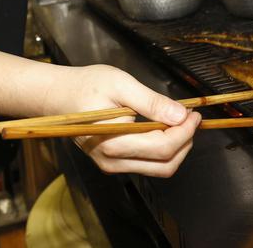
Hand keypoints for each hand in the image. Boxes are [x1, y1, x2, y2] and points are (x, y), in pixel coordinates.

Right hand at [58, 65, 201, 176]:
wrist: (58, 96)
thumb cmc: (85, 86)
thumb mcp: (121, 84)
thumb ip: (152, 102)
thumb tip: (180, 115)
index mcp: (113, 142)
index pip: (163, 147)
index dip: (185, 132)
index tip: (194, 113)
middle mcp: (112, 160)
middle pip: (165, 164)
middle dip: (185, 142)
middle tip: (191, 118)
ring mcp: (112, 164)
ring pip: (159, 168)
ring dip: (177, 148)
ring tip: (180, 121)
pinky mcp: (113, 162)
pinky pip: (147, 164)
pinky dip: (163, 149)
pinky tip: (164, 127)